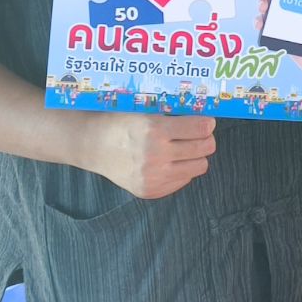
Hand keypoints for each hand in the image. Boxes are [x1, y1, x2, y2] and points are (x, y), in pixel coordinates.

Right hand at [78, 112, 215, 197]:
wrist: (93, 145)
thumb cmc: (123, 122)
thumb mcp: (147, 111)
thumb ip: (175, 114)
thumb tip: (208, 116)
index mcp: (154, 130)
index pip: (202, 128)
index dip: (207, 123)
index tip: (205, 122)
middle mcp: (154, 155)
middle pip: (205, 148)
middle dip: (205, 139)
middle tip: (197, 135)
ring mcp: (152, 177)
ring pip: (199, 166)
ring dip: (195, 156)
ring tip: (182, 148)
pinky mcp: (150, 190)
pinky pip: (184, 180)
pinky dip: (181, 170)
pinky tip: (167, 161)